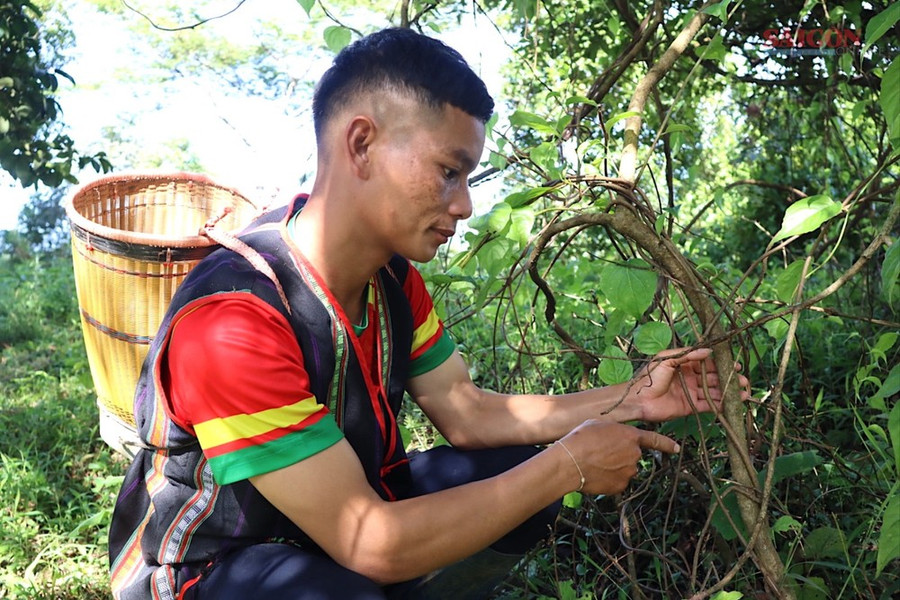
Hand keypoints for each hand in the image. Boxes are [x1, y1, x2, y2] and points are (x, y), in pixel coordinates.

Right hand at [558, 420, 678, 494]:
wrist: (570, 462)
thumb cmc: (581, 439)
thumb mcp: (598, 425)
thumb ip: (614, 431)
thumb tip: (615, 439)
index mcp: (631, 436)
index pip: (654, 439)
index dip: (667, 444)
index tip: (677, 448)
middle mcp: (634, 455)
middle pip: (633, 456)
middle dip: (621, 455)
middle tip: (600, 453)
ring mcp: (629, 472)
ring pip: (625, 470)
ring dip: (614, 468)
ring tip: (594, 464)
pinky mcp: (620, 486)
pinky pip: (618, 482)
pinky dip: (609, 479)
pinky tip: (596, 474)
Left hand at [628, 347, 749, 422]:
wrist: (638, 400)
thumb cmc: (649, 377)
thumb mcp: (666, 359)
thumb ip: (686, 354)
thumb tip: (708, 351)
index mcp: (684, 364)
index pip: (707, 363)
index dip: (721, 364)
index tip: (735, 365)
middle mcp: (690, 377)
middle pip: (713, 377)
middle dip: (729, 379)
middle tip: (743, 381)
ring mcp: (691, 392)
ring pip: (714, 391)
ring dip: (728, 392)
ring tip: (744, 393)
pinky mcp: (691, 406)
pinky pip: (709, 405)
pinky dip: (721, 405)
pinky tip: (733, 403)